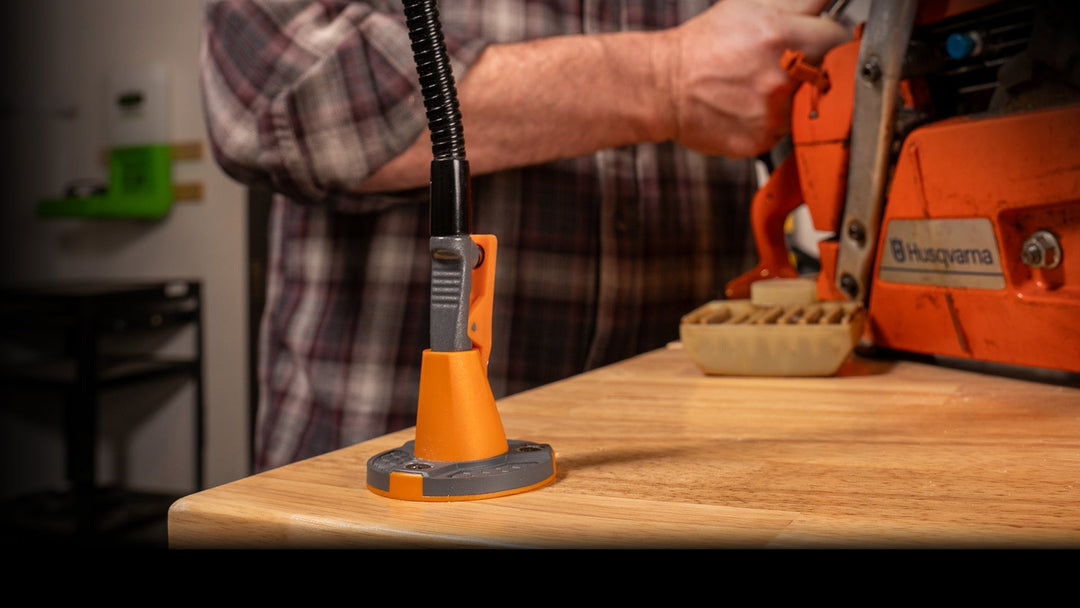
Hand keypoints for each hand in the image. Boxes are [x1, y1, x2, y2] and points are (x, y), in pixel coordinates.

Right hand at [654, 0, 850, 157]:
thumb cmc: (704, 45)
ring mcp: (772, 113)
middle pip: (829, 75)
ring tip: (759, 88)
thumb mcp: (749, 6)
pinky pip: (783, 132)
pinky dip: (770, 122)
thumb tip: (827, 4)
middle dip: (814, 69)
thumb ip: (797, 4)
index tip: (822, 41)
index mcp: (784, 36)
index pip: (840, 36)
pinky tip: (748, 109)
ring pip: (807, 107)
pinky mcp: (761, 140)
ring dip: (793, 99)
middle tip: (787, 67)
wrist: (663, 85)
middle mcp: (782, 77)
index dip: (830, 36)